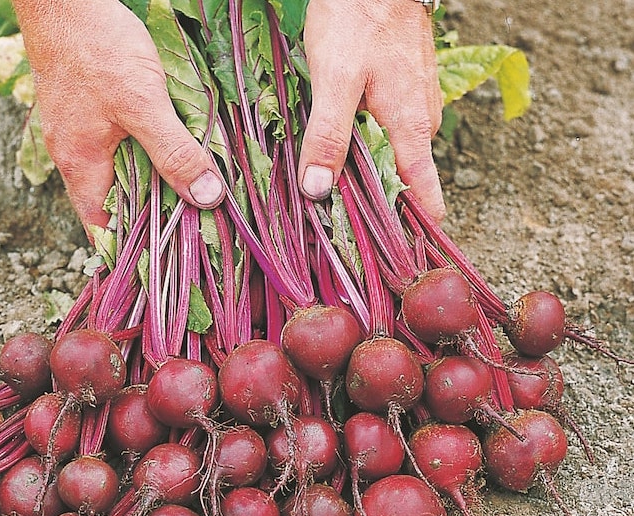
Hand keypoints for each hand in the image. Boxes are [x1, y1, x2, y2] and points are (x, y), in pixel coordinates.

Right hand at [12, 0, 224, 236]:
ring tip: (187, 192)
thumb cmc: (97, 48)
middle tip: (191, 226)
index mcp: (80, 166)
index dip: (131, 248)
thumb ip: (174, 152)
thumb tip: (206, 198)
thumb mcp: (144, 104)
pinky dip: (141, 154)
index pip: (102, 228)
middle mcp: (73, 156)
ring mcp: (76, 132)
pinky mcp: (85, 110)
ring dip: (148, 182)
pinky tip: (168, 147)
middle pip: (112, 204)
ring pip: (116, 173)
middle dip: (148, 216)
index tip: (166, 259)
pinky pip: (115, 146)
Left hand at [299, 0, 444, 220]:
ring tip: (331, 193)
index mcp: (412, 128)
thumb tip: (319, 190)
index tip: (400, 260)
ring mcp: (416, 103)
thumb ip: (328, 134)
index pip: (427, 194)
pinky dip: (367, 145)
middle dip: (377, 205)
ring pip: (394, 154)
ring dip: (367, 173)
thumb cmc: (359, 17)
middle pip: (405, 180)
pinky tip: (339, 148)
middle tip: (338, 227)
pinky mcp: (403, 89)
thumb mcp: (334, 80)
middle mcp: (422, 121)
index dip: (415, 230)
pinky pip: (389, 131)